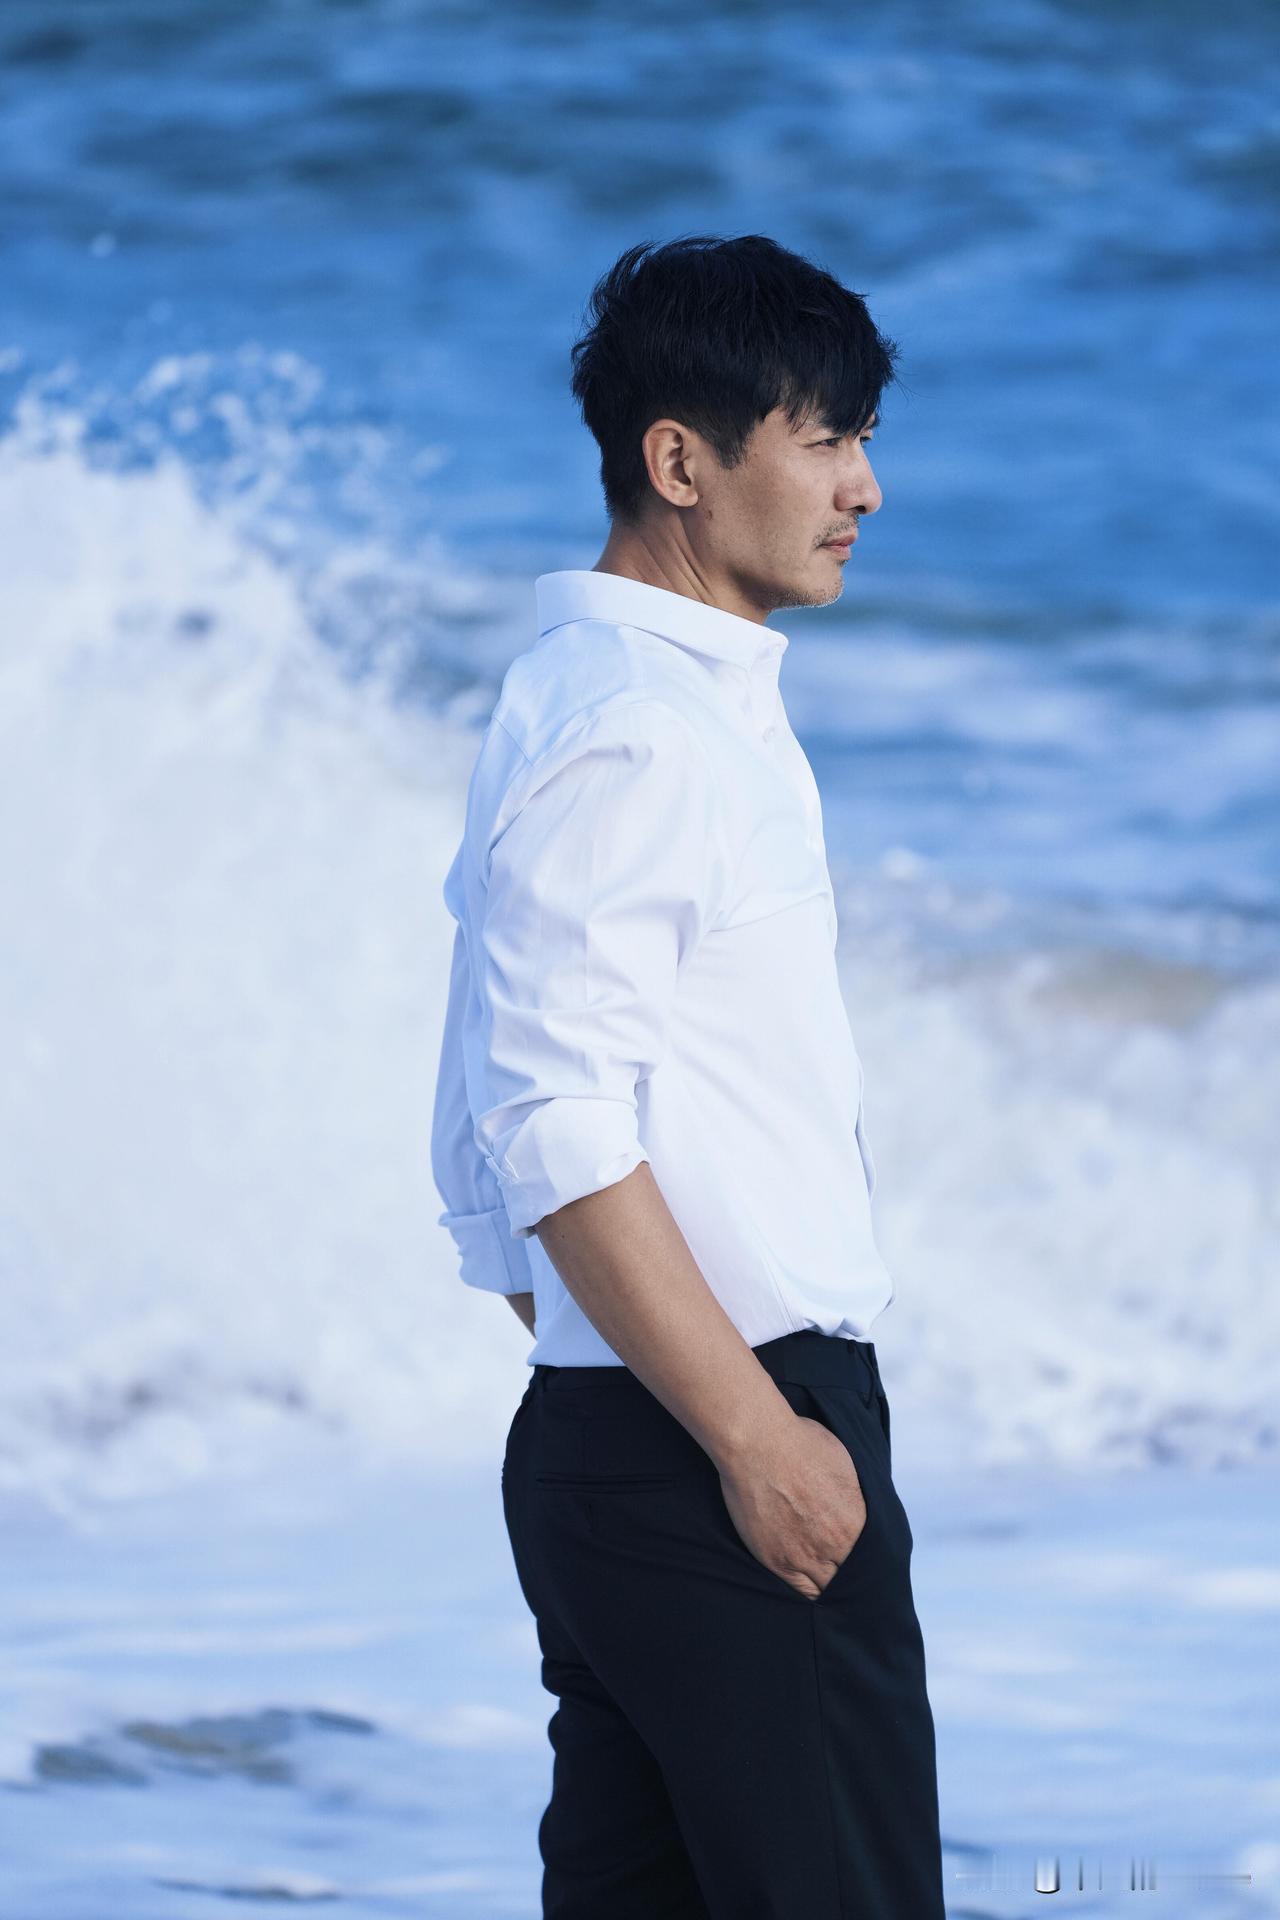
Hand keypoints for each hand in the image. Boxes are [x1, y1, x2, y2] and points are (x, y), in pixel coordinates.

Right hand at [718, 1411, 866, 1599]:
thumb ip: (857, 1495)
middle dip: (851, 1578)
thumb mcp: (846, 1464)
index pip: (873, 1559)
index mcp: (858, 1521)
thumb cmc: (800, 1443)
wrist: (760, 1444)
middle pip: (852, 1578)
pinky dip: (809, 1594)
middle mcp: (836, 1545)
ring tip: (831, 1588)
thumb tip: (861, 1505)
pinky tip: (812, 1593)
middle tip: (848, 1577)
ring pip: (828, 1589)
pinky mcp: (777, 1561)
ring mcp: (805, 1556)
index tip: (865, 1564)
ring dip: (831, 1587)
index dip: (868, 1563)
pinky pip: (799, 1591)